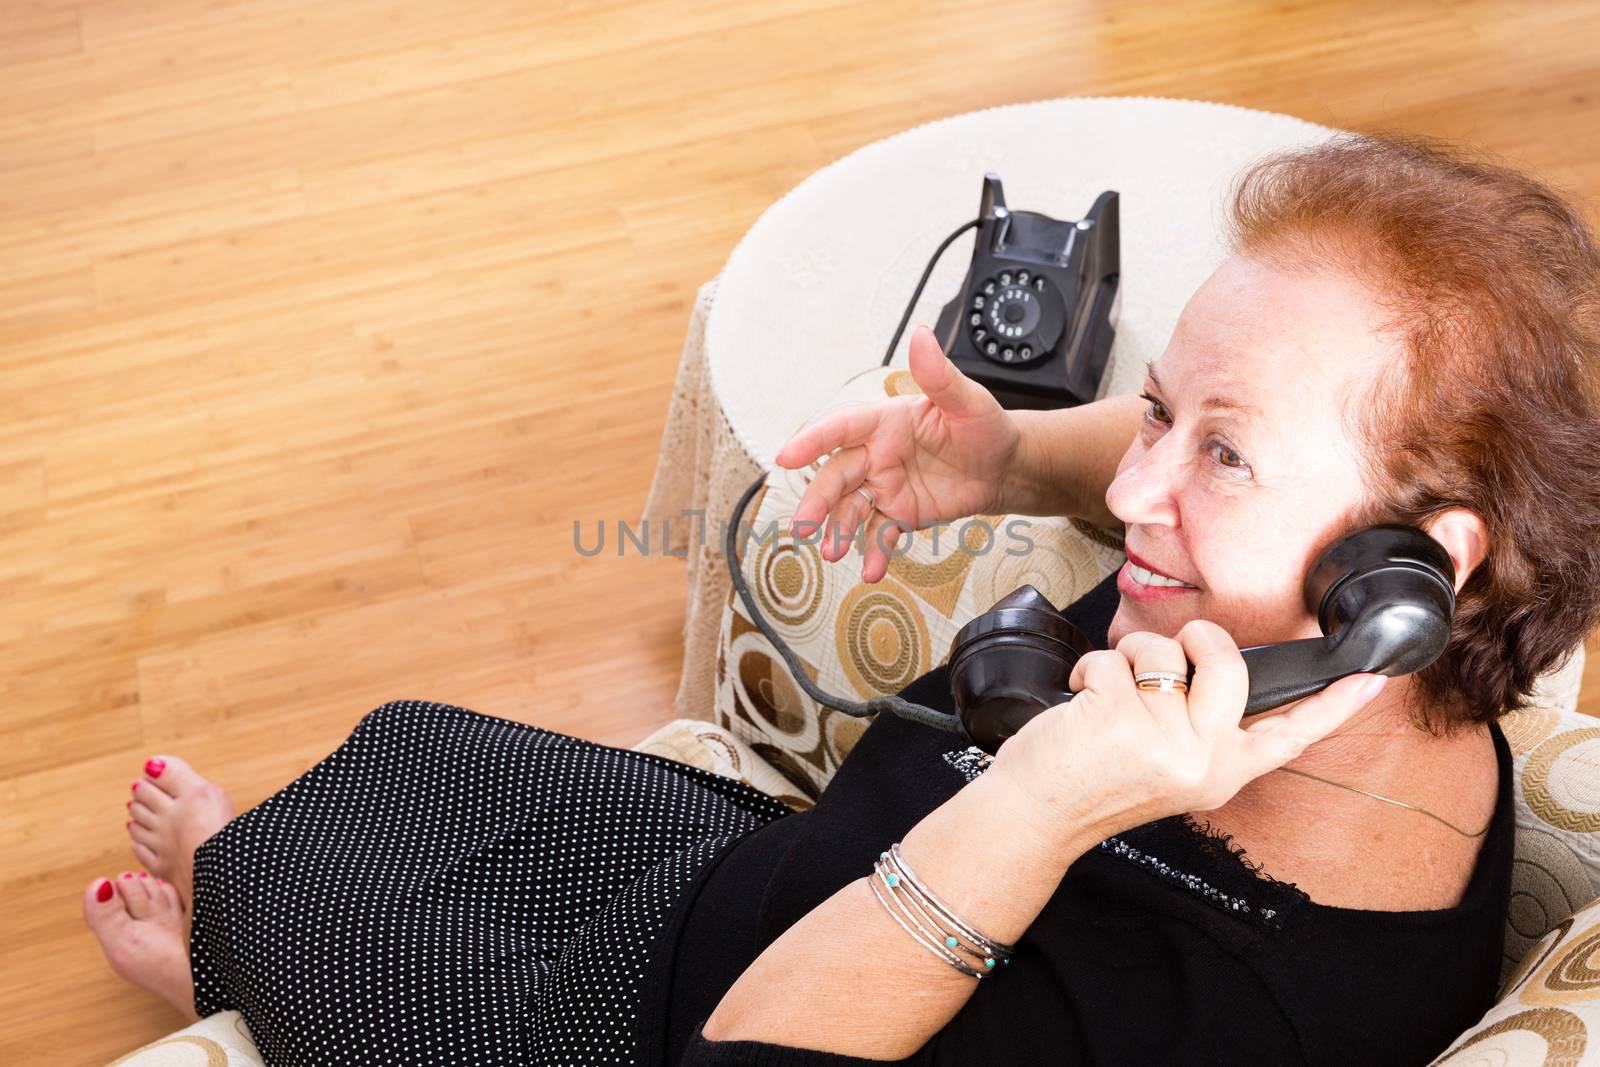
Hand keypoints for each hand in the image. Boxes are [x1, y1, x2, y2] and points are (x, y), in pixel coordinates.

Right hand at [774, 326, 1018, 582]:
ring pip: (849, 508)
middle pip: (837, 476)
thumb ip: (939, 376)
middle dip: (817, 500)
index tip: (786, 456)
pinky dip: (873, 552)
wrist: (1005, 468)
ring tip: (832, 551)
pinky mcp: (898, 513)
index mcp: (886, 421)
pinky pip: (879, 533)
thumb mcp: (968, 401)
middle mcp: (878, 454)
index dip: (814, 439)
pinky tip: (871, 569)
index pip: (843, 427)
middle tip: (803, 526)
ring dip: (837, 529)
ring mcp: (885, 486)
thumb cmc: (985, 427)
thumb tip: (921, 336)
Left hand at [984, 620, 1389, 847]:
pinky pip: (1112, 659)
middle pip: (1227, 662)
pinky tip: (1079, 705)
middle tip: (1161, 656)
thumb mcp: (1168, 766)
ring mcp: (1165, 743)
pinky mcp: (1121, 722)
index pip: (1291, 734)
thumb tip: (1213, 669)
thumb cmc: (1094, 779)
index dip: (1335, 704)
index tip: (1375, 676)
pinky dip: (1088, 670)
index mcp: (1224, 772)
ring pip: (1161, 653)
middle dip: (1192, 637)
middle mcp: (1203, 762)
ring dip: (1125, 659)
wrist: (1037, 813)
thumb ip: (1201, 727)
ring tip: (1107, 698)